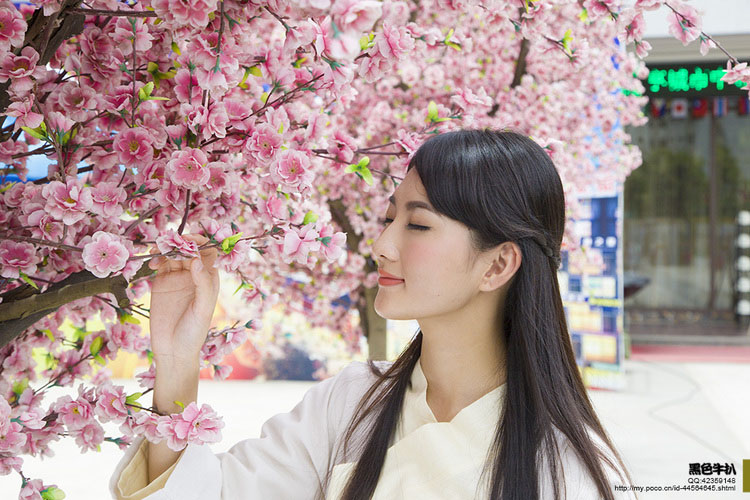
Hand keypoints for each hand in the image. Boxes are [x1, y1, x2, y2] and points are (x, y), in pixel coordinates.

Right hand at [147, 234, 219, 363]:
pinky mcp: (161, 284)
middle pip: (189, 250)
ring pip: (173, 254)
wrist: (173, 350)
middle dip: (180, 241)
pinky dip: (156, 258)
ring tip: (159, 249)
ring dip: (167, 247)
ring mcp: (177, 278)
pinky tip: (153, 261)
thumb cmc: (194, 332)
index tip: (188, 240)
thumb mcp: (203, 309)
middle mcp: (194, 275)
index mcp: (209, 279)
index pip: (207, 252)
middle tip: (170, 240)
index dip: (200, 242)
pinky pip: (160, 264)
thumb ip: (202, 284)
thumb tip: (197, 260)